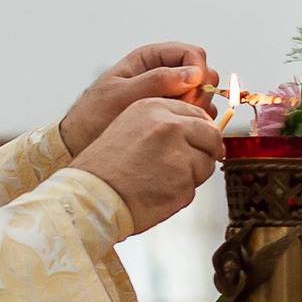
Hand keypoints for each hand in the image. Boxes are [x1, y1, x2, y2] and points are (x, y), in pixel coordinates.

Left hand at [58, 42, 214, 156]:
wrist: (81, 142)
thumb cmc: (94, 116)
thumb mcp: (122, 96)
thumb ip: (157, 82)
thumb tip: (192, 74)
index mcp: (149, 59)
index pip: (191, 54)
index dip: (198, 70)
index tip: (194, 90)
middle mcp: (163, 73)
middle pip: (202, 72)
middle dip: (201, 90)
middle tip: (186, 109)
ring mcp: (169, 95)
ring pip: (203, 92)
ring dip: (201, 106)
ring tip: (184, 120)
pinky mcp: (172, 114)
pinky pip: (198, 111)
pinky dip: (199, 118)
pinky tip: (187, 128)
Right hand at [71, 97, 222, 232]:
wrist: (91, 194)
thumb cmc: (105, 167)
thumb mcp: (131, 127)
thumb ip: (165, 124)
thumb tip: (204, 131)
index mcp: (154, 107)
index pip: (197, 114)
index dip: (199, 133)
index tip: (192, 145)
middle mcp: (168, 125)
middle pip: (211, 136)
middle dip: (203, 153)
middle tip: (182, 167)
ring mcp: (178, 151)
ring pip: (206, 163)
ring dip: (191, 176)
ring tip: (160, 180)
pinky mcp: (183, 179)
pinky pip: (195, 188)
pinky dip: (180, 194)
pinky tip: (156, 192)